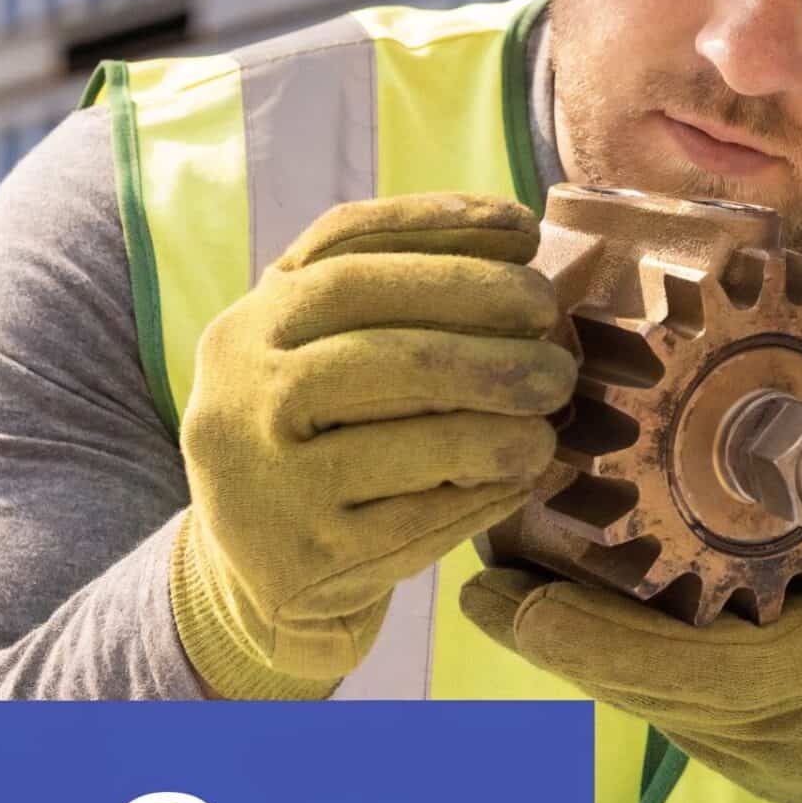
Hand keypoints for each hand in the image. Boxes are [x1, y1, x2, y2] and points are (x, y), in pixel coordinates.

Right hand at [170, 193, 576, 698]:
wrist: (259, 574)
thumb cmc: (317, 433)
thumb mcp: (318, 347)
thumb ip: (390, 281)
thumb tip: (517, 228)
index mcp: (247, 328)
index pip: (351, 267)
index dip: (450, 252)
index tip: (530, 242)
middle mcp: (239, 399)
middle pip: (390, 357)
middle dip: (492, 351)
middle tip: (561, 363)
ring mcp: (268, 486)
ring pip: (413, 444)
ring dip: (501, 430)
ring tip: (549, 428)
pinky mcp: (307, 561)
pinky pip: (419, 523)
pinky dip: (482, 497)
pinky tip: (518, 482)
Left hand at [458, 454, 801, 802]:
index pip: (710, 670)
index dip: (609, 640)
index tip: (530, 599)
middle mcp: (800, 733)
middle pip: (653, 693)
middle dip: (559, 638)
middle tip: (483, 583)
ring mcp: (767, 764)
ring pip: (647, 704)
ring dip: (571, 648)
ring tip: (497, 588)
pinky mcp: (741, 771)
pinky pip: (662, 710)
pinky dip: (610, 663)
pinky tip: (553, 614)